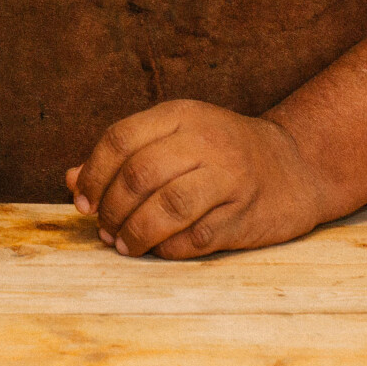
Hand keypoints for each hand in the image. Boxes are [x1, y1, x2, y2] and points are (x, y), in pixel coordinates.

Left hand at [68, 100, 332, 259]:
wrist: (295, 167)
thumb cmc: (220, 154)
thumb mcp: (174, 139)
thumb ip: (124, 157)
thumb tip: (71, 181)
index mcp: (181, 116)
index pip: (120, 139)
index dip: (93, 174)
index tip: (82, 201)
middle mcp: (205, 142)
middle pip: (139, 175)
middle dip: (112, 208)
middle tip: (103, 228)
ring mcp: (229, 178)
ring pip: (167, 208)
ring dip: (135, 233)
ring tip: (123, 244)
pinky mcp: (244, 215)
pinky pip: (195, 238)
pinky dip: (168, 249)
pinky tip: (158, 249)